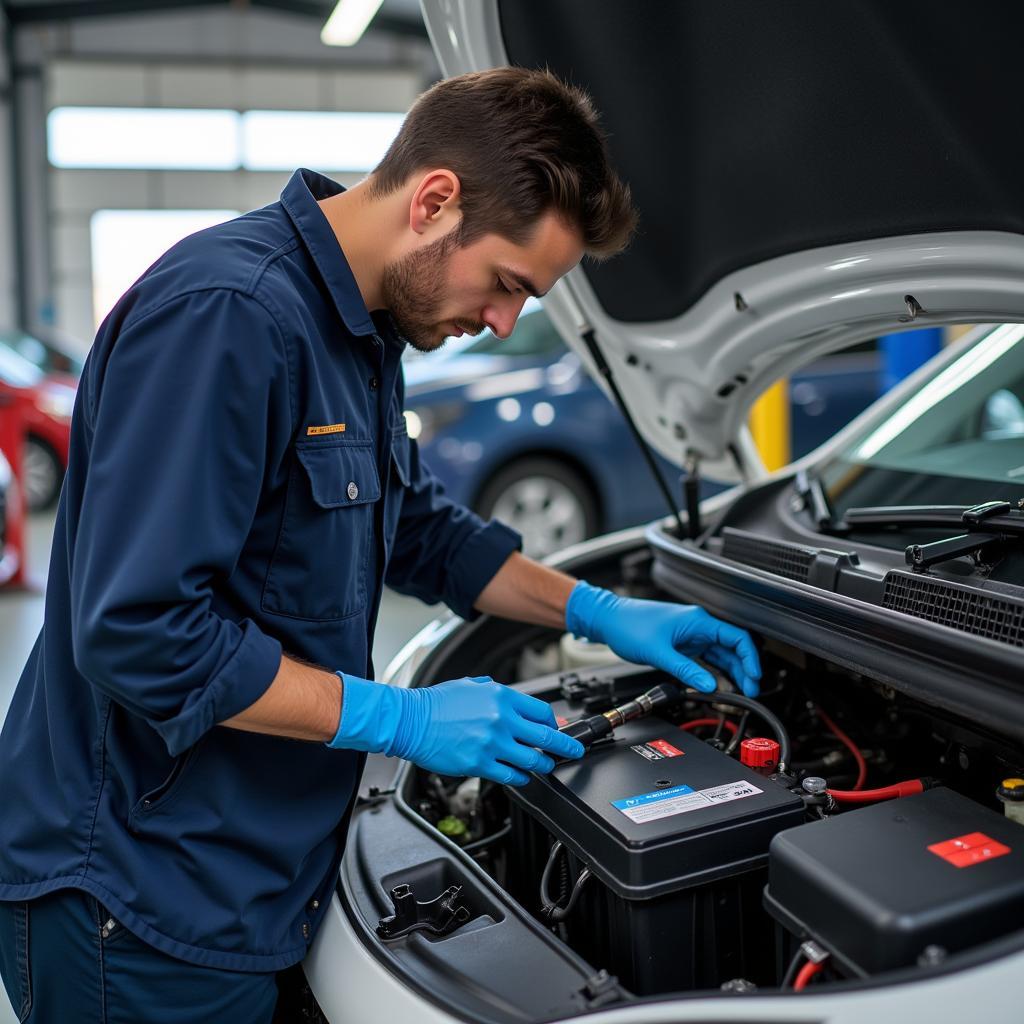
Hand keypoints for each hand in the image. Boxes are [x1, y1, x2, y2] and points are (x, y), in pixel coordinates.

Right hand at [327, 674, 583, 785]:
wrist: (410, 721)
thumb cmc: (437, 703)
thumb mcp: (472, 685)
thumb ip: (499, 693)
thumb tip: (521, 706)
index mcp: (501, 696)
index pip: (542, 711)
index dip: (553, 722)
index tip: (556, 728)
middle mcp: (501, 719)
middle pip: (546, 737)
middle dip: (566, 746)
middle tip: (575, 751)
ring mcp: (492, 743)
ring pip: (532, 760)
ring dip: (544, 765)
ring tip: (546, 766)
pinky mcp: (480, 764)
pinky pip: (511, 776)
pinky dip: (521, 778)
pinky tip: (521, 776)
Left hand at [565, 582, 760, 695]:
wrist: (609, 620)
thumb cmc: (630, 625)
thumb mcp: (659, 651)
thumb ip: (686, 669)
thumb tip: (708, 685)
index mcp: (698, 621)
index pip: (736, 637)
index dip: (750, 657)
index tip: (754, 676)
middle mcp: (698, 626)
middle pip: (732, 648)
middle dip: (744, 670)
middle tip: (750, 690)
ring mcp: (691, 636)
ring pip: (720, 655)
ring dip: (731, 673)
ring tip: (739, 692)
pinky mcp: (682, 645)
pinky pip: (705, 659)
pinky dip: (713, 672)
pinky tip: (717, 685)